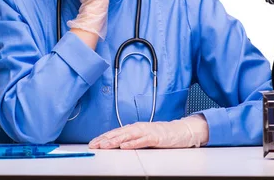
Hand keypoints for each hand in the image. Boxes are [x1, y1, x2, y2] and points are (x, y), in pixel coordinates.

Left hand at [88, 115, 208, 149]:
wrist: (180, 131)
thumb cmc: (162, 135)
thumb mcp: (143, 137)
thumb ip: (131, 139)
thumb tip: (117, 145)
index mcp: (134, 128)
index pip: (115, 132)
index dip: (103, 137)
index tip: (93, 143)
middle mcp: (138, 128)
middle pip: (118, 133)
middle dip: (105, 139)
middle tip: (94, 145)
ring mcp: (146, 132)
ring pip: (127, 136)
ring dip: (115, 141)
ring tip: (104, 145)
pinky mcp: (155, 137)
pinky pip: (142, 141)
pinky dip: (132, 143)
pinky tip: (124, 146)